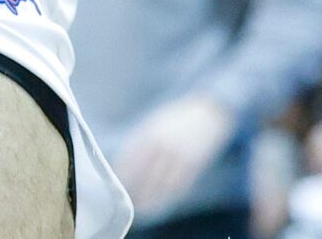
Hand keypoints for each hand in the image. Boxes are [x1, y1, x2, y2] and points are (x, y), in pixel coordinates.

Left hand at [113, 92, 236, 213]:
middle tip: (128, 202)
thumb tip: (123, 161)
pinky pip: (180, 184)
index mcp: (148, 133)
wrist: (207, 113)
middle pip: (145, 173)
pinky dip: (170, 194)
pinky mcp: (194, 164)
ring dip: (152, 197)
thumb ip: (139, 140)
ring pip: (163, 183)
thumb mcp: (152, 124)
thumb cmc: (175, 119)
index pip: (130, 158)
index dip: (122, 174)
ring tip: (144, 207)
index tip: (115, 185)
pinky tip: (163, 201)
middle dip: (136, 189)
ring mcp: (179, 155)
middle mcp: (162, 144)